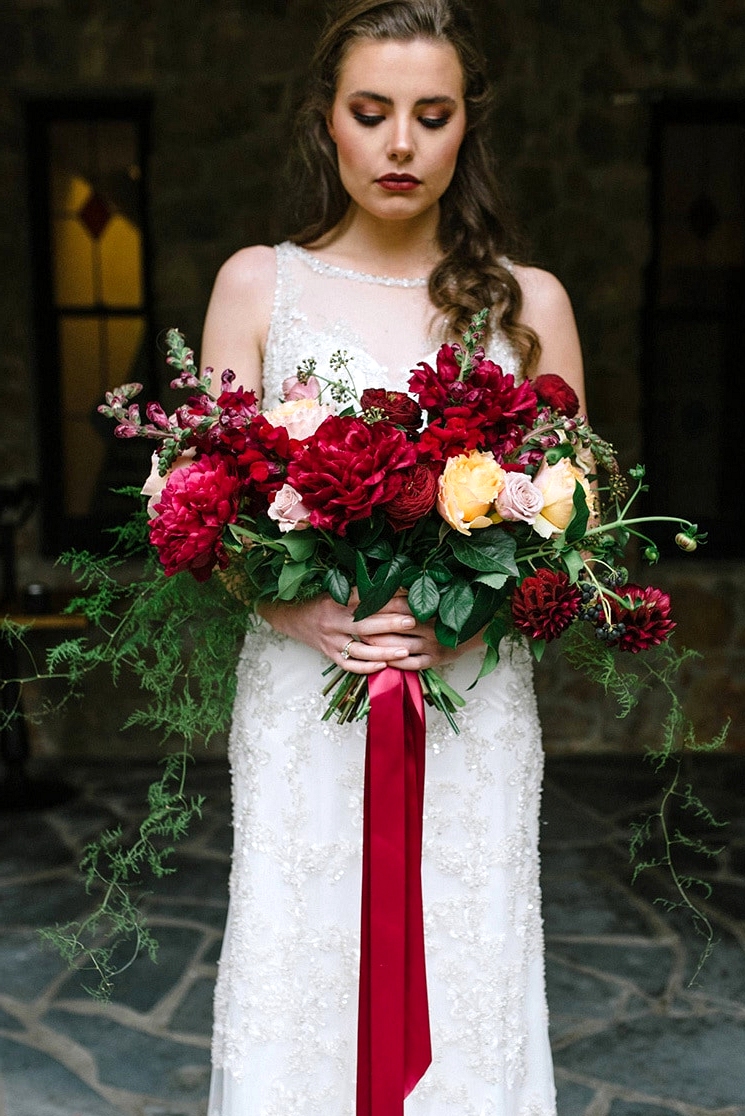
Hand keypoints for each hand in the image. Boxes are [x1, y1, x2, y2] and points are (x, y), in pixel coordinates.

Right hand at [257, 592, 418, 674]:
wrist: (291, 617)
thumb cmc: (320, 602)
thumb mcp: (336, 591)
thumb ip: (360, 592)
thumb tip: (393, 587)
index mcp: (336, 600)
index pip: (365, 599)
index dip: (387, 599)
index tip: (408, 599)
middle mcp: (333, 621)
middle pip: (365, 624)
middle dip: (390, 623)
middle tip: (412, 622)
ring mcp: (331, 640)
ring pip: (359, 649)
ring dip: (383, 651)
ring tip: (405, 650)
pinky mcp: (329, 655)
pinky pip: (349, 664)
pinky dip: (366, 667)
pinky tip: (384, 666)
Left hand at [361, 593, 483, 670]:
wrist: (477, 629)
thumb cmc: (449, 611)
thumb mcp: (435, 598)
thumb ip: (412, 594)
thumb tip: (387, 585)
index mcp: (429, 608)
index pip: (398, 606)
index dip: (379, 607)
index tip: (362, 606)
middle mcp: (431, 626)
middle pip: (396, 627)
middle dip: (375, 627)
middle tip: (357, 625)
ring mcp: (433, 644)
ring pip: (401, 647)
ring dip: (381, 646)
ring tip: (364, 642)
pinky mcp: (436, 659)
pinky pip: (412, 664)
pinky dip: (397, 663)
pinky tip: (383, 660)